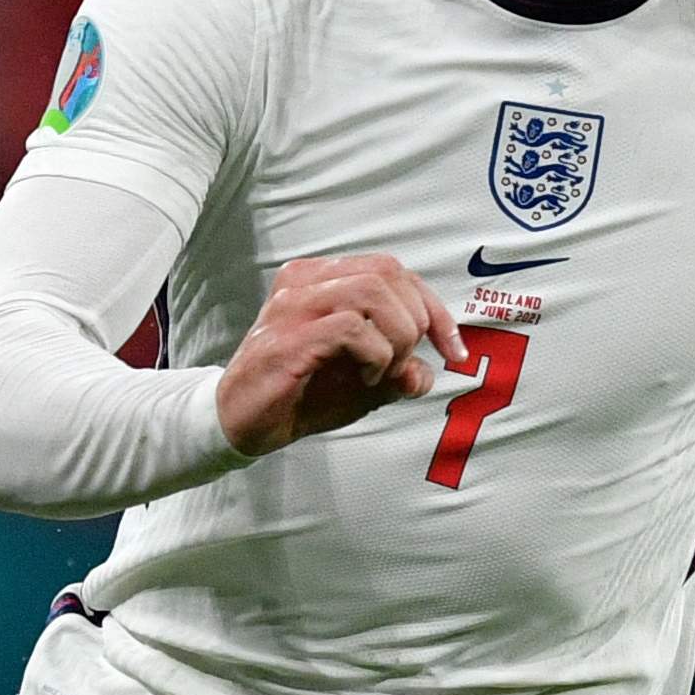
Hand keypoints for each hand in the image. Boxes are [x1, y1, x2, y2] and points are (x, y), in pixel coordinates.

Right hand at [215, 253, 445, 454]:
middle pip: (387, 271)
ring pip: (372, 292)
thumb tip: (427, 373)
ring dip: (396, 335)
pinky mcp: (289, 338)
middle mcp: (305, 282)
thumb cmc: (299, 394)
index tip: (453, 350)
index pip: (391, 270)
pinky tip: (366, 378)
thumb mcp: (361, 385)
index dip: (433, 308)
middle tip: (407, 361)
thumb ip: (397, 373)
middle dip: (417, 319)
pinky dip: (375, 355)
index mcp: (321, 279)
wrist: (241, 424)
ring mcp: (293, 306)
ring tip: (384, 369)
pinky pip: (352, 328)